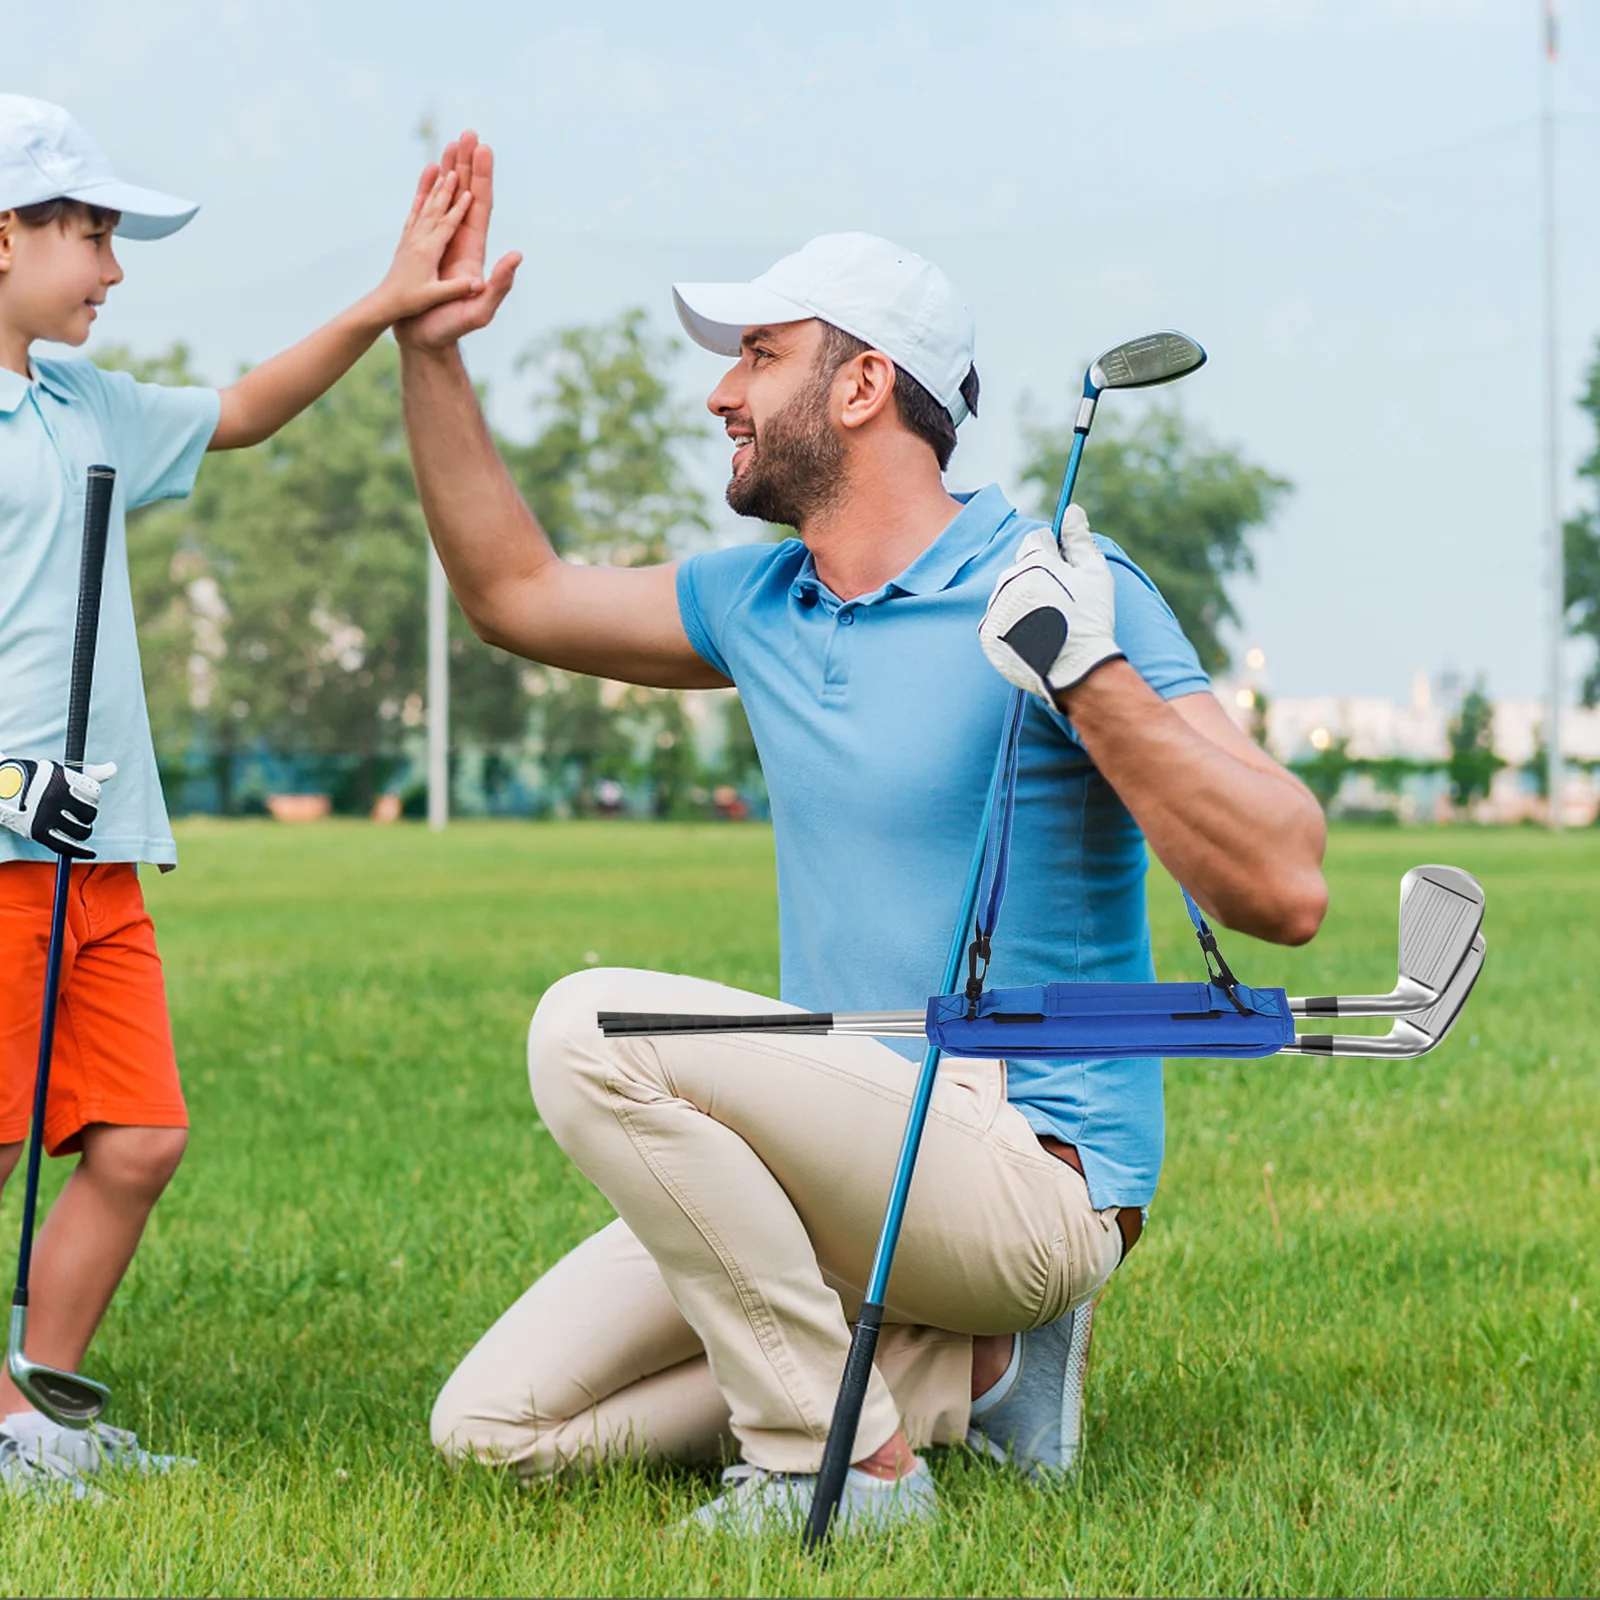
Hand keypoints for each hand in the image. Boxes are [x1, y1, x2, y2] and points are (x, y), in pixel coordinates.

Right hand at [0, 755, 116, 860]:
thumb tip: (113, 768)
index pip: (95, 793)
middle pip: (90, 813)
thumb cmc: (39, 779)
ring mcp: (46, 817)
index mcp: (62, 781)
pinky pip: (65, 846)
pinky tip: (90, 853)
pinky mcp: (38, 832)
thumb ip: (90, 772)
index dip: (93, 796)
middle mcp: (55, 799)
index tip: (85, 797)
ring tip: (79, 826)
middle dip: (89, 814)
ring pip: (82, 831)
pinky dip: (80, 851)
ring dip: (85, 830)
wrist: (5, 788)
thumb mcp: (62, 771)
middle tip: (81, 813)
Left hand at [365, 165, 479, 326]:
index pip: (448, 224)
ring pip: (426, 207)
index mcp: (429, 251)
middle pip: (437, 207)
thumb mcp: (435, 298)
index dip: (460, 208)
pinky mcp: (406, 243)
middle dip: (448, 186)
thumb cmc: (411, 304)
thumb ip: (457, 289)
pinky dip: (419, 201)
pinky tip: (422, 193)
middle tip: (457, 164)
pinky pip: (414, 216)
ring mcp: (411, 239)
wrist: (384, 304)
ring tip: (443, 167)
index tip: (470, 191)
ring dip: (436, 187)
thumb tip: (479, 283)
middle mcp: (419, 240)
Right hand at [397, 131, 522, 352]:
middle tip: (469, 132)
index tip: (484, 149)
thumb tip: (518, 256)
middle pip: (467, 194)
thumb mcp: (481, 310)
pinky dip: (429, 189)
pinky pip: (429, 210)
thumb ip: (501, 285)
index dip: (482, 177)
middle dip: (468, 164)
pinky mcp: (428, 247)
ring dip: (450, 170)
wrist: (426, 339)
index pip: (481, 206)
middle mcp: (461, 241)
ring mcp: (444, 242)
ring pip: (449, 197)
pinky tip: (429, 171)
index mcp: (474, 250)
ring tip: (451, 141)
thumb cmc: (452, 329)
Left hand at [978, 506, 1123, 702]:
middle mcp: (1007, 582)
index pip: (1035, 541)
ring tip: (1049, 623)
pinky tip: (1036, 637)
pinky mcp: (988, 635)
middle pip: (1020, 568)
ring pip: (1008, 594)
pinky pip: (1000, 621)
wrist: (1077, 670)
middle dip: (1038, 578)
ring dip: (1024, 602)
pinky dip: (1014, 626)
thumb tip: (1072, 510)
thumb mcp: (1094, 573)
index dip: (1053, 553)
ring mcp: (995, 610)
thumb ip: (1079, 539)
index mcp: (1032, 562)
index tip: (1065, 570)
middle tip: (1061, 602)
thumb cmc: (1091, 619)